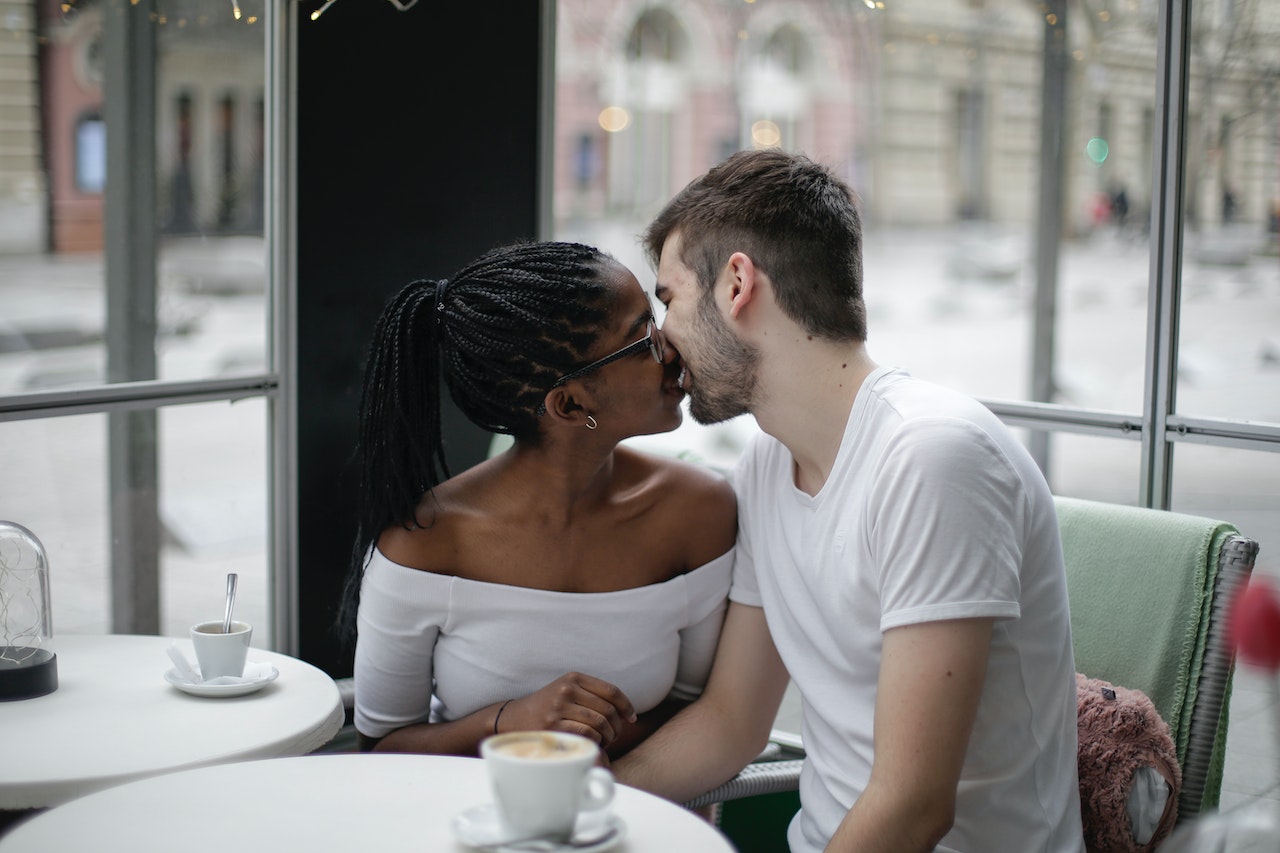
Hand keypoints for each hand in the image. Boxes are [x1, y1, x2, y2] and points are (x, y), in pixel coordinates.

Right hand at [499, 672, 636, 746]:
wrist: (513, 719)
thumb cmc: (547, 708)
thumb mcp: (567, 691)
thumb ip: (591, 695)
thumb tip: (625, 711)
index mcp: (574, 677)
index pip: (611, 690)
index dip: (626, 706)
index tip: (631, 718)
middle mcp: (567, 689)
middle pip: (608, 709)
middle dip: (617, 726)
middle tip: (614, 735)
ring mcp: (560, 707)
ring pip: (600, 722)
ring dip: (608, 736)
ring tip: (604, 741)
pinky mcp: (554, 725)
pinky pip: (588, 733)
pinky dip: (595, 741)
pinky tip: (592, 743)